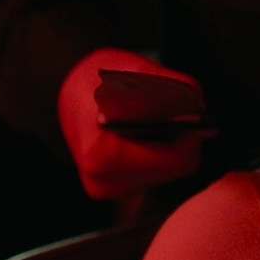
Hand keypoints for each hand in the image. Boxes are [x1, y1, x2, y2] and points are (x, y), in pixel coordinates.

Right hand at [58, 47, 212, 200]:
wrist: (61, 88)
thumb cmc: (96, 76)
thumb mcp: (135, 69)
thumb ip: (170, 86)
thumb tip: (198, 108)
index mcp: (105, 156)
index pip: (177, 161)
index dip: (190, 135)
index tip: (189, 113)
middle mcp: (103, 181)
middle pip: (174, 170)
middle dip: (179, 140)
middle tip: (169, 112)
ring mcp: (104, 189)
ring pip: (164, 174)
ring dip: (167, 147)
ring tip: (149, 120)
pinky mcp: (107, 189)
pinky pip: (150, 174)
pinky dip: (154, 154)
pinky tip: (140, 134)